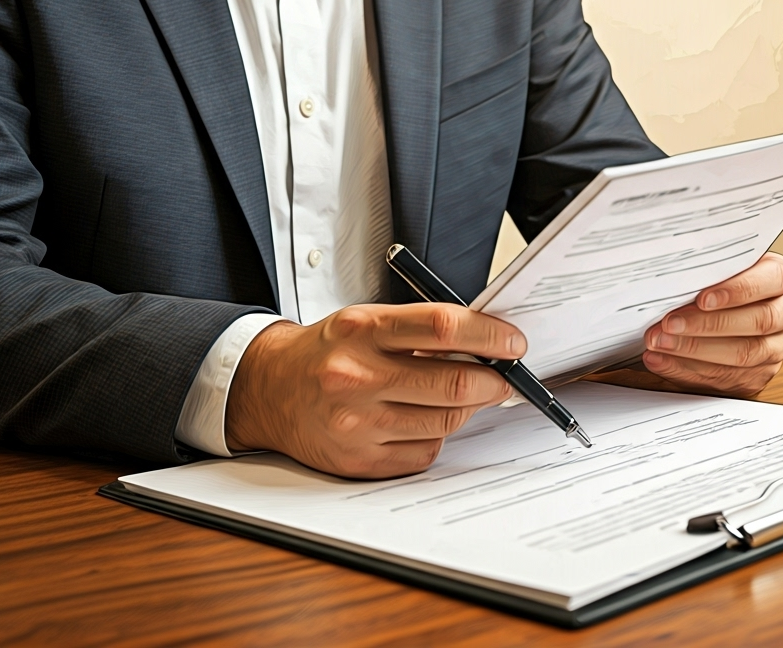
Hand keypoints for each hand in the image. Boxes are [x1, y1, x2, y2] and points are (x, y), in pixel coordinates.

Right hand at [226, 304, 521, 478]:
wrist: (268, 390)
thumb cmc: (327, 352)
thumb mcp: (365, 321)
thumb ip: (421, 330)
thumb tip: (488, 345)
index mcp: (360, 330)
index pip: (442, 327)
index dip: (489, 336)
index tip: (513, 343)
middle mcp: (355, 376)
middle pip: (453, 382)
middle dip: (493, 380)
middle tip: (504, 376)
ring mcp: (356, 424)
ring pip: (446, 421)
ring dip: (469, 407)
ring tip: (465, 394)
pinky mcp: (359, 460)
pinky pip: (425, 451)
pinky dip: (437, 435)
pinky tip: (425, 419)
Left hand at [640, 252, 782, 395]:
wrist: (709, 320)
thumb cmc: (709, 286)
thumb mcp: (711, 271)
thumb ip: (703, 271)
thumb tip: (670, 276)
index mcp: (777, 278)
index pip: (774, 278)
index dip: (739, 289)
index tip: (702, 298)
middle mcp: (782, 313)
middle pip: (758, 321)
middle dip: (708, 324)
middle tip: (670, 324)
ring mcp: (774, 348)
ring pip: (743, 354)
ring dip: (693, 349)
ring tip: (659, 342)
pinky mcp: (756, 376)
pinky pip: (724, 378)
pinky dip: (685, 370)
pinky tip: (660, 359)